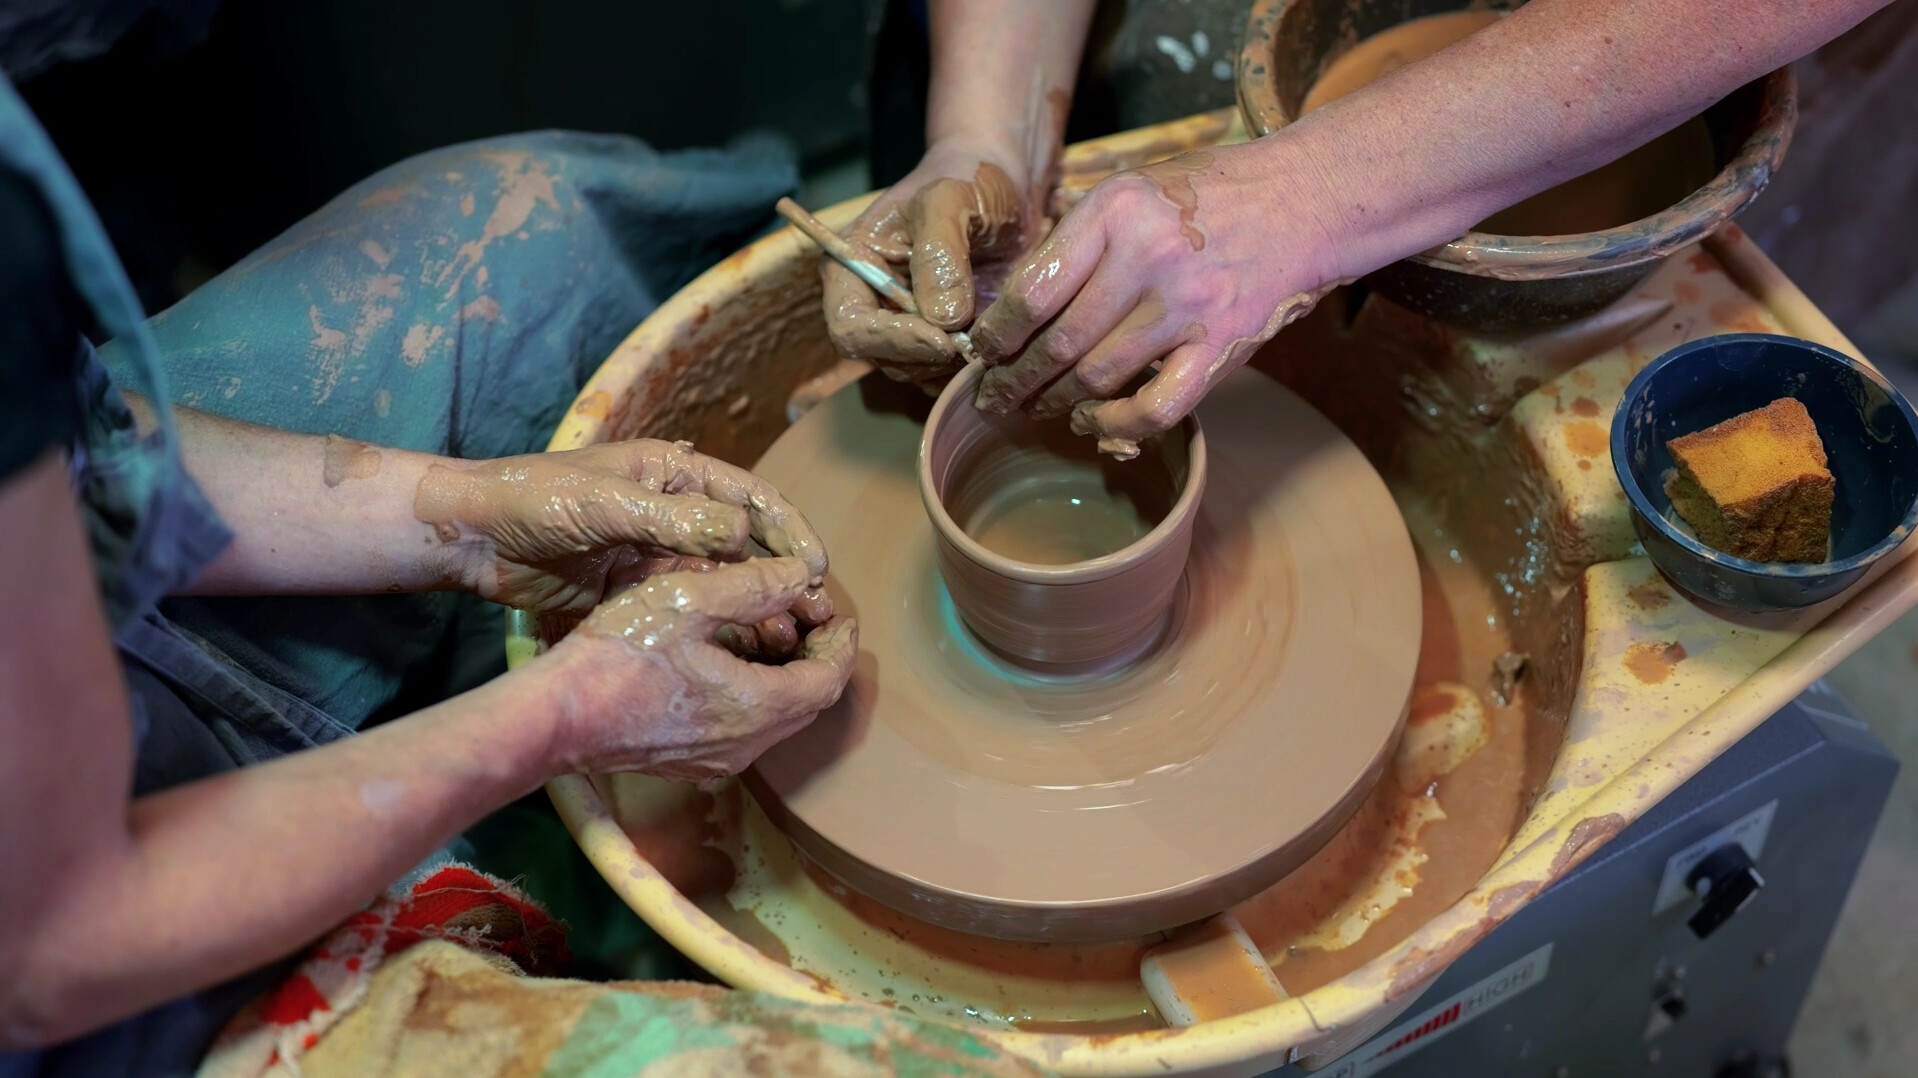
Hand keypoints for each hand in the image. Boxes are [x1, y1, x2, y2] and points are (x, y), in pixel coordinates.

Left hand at [415, 440, 829, 656]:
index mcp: (675, 473)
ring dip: (759, 607)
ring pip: (726, 582)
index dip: (789, 530)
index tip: (818, 566)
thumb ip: (672, 519)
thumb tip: (740, 532)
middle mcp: (676, 512)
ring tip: (790, 641)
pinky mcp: (639, 591)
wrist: (473, 537)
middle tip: (818, 612)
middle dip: (785, 576)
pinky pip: (694, 609)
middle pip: (748, 545)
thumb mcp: (606, 505)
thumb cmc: (534, 499)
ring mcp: (658, 553)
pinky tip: (745, 653)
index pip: (751, 498)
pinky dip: (723, 627)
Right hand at [546, 557, 857, 781]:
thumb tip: (800, 575)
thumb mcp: (688, 600)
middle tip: (805, 615)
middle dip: (815, 656)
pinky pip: (741, 728)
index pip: (828, 680)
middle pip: (806, 702)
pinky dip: (751, 692)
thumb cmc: (618, 655)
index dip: (840, 643)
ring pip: (774, 717)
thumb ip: (753, 585)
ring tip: (767, 628)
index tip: (837, 612)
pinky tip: (726, 656)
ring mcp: (715, 759)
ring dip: (781, 674)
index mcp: (756, 708)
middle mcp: (745, 745)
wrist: (556, 717)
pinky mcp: (687, 761)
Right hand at [820, 140, 1040, 390]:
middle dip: (927, 355)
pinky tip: (999, 343)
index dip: (890, 341)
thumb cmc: (969, 178)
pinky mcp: (942, 340)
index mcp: (853, 265)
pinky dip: (970, 368)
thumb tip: (941, 318)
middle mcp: (873, 302)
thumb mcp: (950, 199)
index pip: (850, 326)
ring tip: (990, 335)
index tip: (941, 340)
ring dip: (951, 365)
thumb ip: (940, 253)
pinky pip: (947, 373)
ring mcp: (907, 324)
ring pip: (916, 371)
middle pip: (882, 357)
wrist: (1007, 183)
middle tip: (975, 341)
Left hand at [967, 144, 1344, 458]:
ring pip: (1098, 376)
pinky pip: (1157, 405)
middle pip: (1059, 341)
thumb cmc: (1208, 196)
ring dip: (1056, 401)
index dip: (998, 333)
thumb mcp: (1133, 189)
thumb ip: (1080, 239)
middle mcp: (1149, 257)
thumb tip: (1016, 303)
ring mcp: (1188, 306)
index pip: (1034, 288)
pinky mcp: (1221, 345)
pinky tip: (1094, 421)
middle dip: (1015, 379)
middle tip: (993, 396)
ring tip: (1035, 407)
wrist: (1304, 200)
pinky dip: (1117, 423)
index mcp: (1117, 211)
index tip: (982, 352)